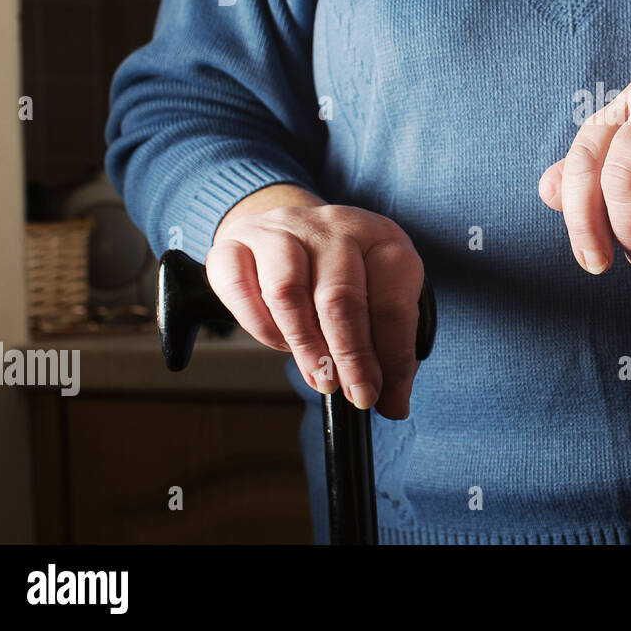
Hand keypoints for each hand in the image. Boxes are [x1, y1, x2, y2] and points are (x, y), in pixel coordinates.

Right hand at [205, 186, 425, 419]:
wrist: (287, 230)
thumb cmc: (339, 272)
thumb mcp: (378, 297)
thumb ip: (389, 348)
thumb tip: (395, 404)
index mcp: (381, 237)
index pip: (393, 301)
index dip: (391, 356)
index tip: (384, 395)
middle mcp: (334, 226)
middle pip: (341, 298)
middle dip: (350, 357)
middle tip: (355, 395)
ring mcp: (282, 229)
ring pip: (288, 292)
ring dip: (305, 345)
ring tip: (319, 377)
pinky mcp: (235, 242)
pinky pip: (239, 287)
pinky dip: (259, 325)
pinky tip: (278, 343)